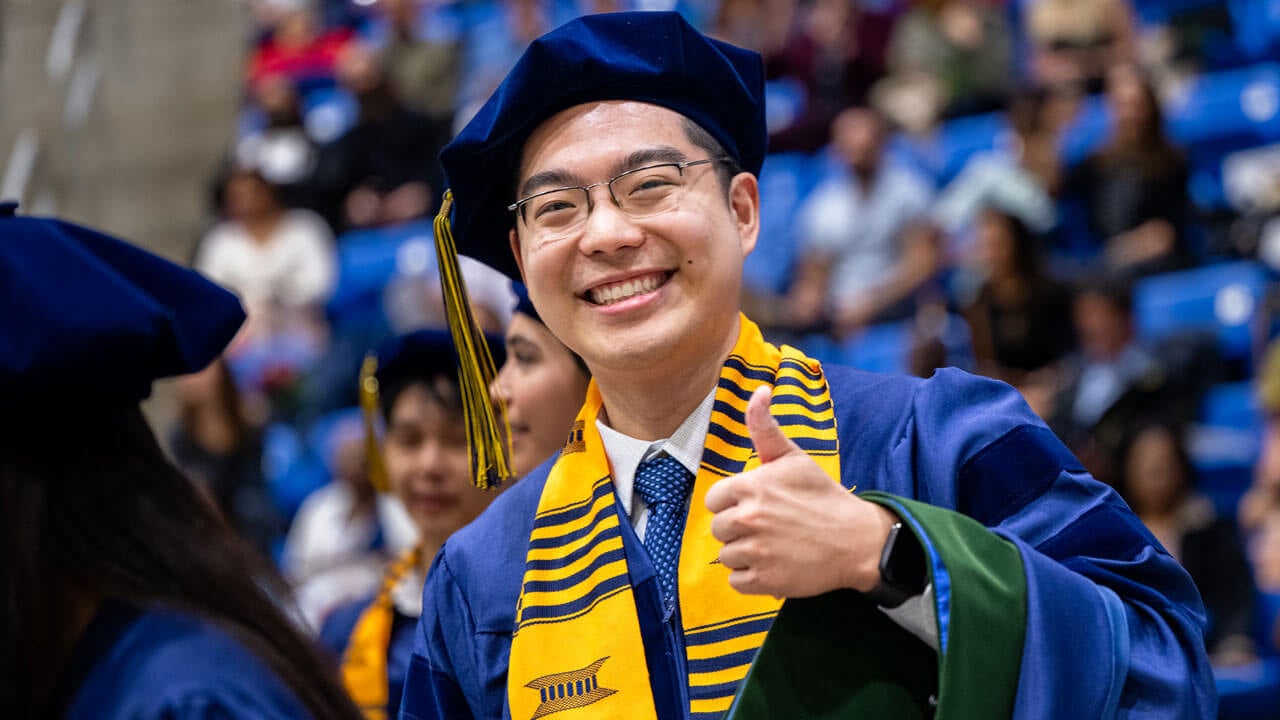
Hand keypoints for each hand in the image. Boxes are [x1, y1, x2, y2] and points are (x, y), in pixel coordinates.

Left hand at [705, 386, 896, 597]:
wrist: (857, 540)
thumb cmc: (822, 496)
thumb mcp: (793, 457)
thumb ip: (766, 427)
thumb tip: (759, 391)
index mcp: (751, 487)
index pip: (713, 500)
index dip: (733, 503)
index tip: (758, 506)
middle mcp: (748, 518)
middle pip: (719, 528)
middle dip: (738, 529)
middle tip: (770, 527)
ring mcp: (756, 551)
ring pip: (726, 555)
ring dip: (745, 553)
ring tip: (775, 545)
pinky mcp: (764, 580)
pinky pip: (736, 580)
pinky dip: (752, 577)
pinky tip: (775, 564)